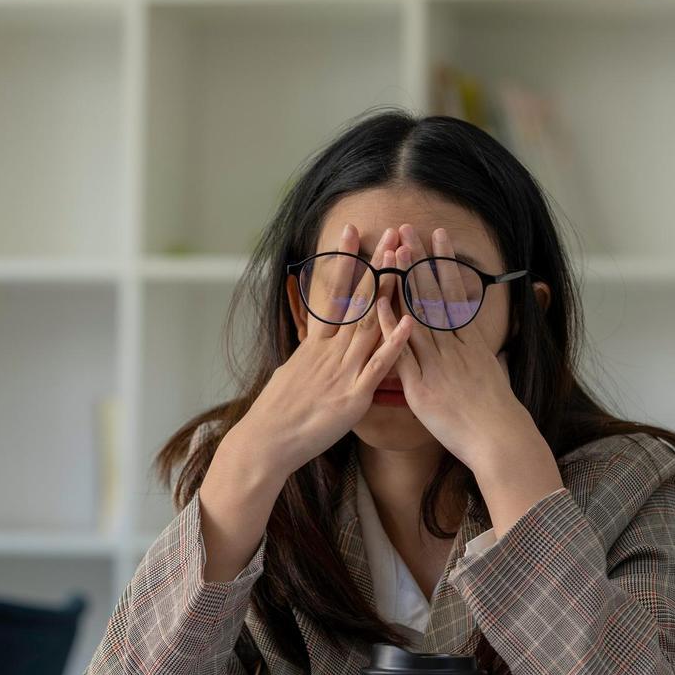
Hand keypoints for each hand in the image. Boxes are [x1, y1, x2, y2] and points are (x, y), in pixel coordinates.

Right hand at [236, 222, 413, 475]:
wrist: (266, 442)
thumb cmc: (276, 414)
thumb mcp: (290, 374)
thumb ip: (308, 358)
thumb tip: (312, 348)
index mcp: (315, 346)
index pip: (333, 294)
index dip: (345, 262)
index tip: (352, 232)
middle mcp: (329, 352)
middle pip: (358, 301)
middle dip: (375, 265)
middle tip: (390, 232)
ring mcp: (342, 372)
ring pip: (370, 324)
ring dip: (389, 291)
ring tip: (404, 261)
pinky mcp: (353, 397)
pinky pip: (378, 366)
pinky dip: (394, 343)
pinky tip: (409, 321)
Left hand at [377, 224, 532, 470]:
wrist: (498, 439)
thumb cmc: (496, 413)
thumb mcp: (492, 374)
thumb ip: (480, 356)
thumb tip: (479, 345)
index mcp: (470, 343)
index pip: (454, 294)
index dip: (444, 265)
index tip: (438, 237)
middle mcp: (453, 347)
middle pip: (434, 296)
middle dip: (420, 261)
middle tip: (409, 229)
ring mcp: (436, 364)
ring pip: (417, 315)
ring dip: (405, 282)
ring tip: (394, 251)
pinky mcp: (421, 386)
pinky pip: (403, 352)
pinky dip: (391, 328)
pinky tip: (380, 304)